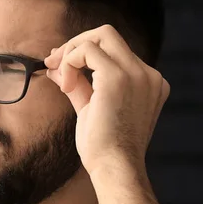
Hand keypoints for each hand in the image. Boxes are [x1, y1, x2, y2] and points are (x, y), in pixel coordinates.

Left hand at [44, 25, 169, 173]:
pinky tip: (66, 86)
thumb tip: (55, 67)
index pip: (114, 51)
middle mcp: (148, 75)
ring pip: (99, 36)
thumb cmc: (104, 147)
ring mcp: (137, 74)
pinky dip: (69, 62)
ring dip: (70, 52)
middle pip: (108, 35)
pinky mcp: (117, 77)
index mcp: (149, 83)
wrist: (114, 168)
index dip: (83, 53)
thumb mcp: (91, 109)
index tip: (61, 66)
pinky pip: (86, 50)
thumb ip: (78, 85)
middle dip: (76, 44)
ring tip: (61, 80)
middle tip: (53, 62)